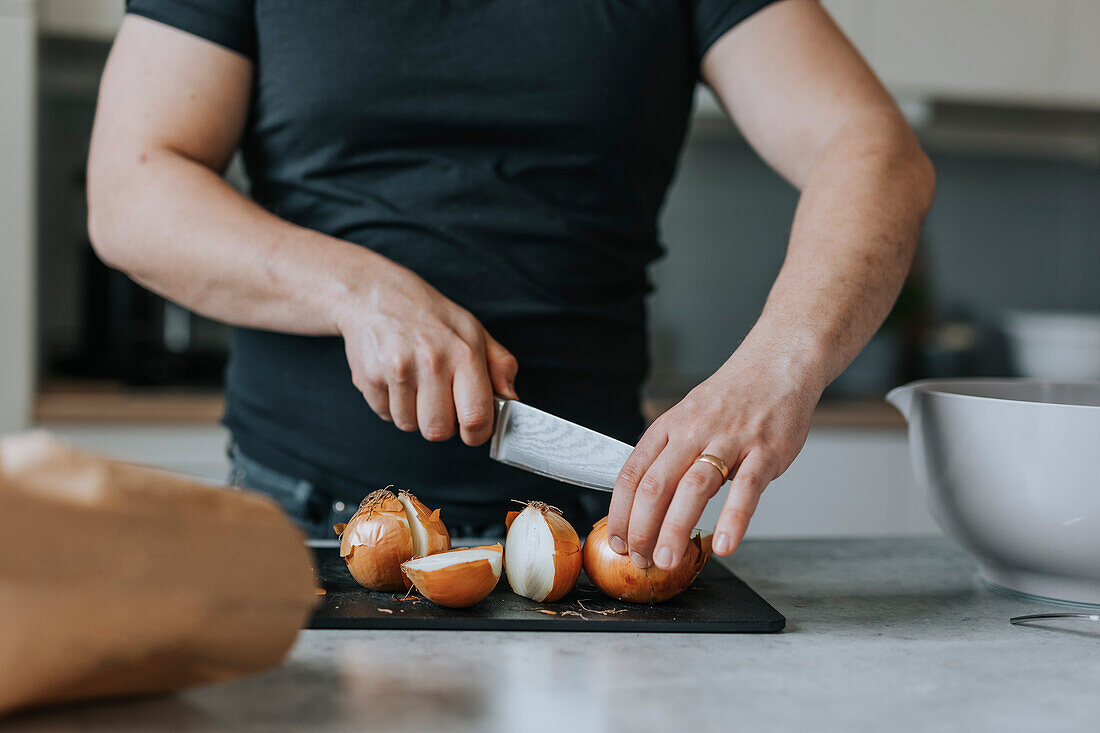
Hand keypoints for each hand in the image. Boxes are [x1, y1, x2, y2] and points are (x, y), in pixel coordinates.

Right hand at [336, 263, 517, 444]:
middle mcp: (431, 361)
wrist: (373, 292)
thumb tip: (511, 399)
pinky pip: (385, 415)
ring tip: (415, 384)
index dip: (477, 434)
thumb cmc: (429, 315)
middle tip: (441, 401)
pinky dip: (392, 405)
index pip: (476, 417)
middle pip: (439, 431)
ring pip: (410, 426)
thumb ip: (500, 365)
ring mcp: (397, 370)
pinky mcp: (368, 377)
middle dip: (442, 425)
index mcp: (464, 352)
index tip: (473, 429)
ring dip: (415, 414)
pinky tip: (395, 380)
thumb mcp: (473, 330)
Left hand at [607, 345, 820, 568]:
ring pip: (694, 488)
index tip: (617, 542)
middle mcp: (693, 432)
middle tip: (640, 560)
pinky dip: (734, 518)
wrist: (777, 365)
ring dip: (675, 528)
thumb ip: (669, 456)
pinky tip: (724, 545)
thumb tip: (645, 504)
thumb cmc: (732, 399)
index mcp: (668, 427)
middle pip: (656, 485)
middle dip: (642, 528)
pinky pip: (747, 488)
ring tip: (667, 560)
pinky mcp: (765, 451)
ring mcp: (729, 440)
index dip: (620, 512)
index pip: (632, 473)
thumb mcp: (687, 418)